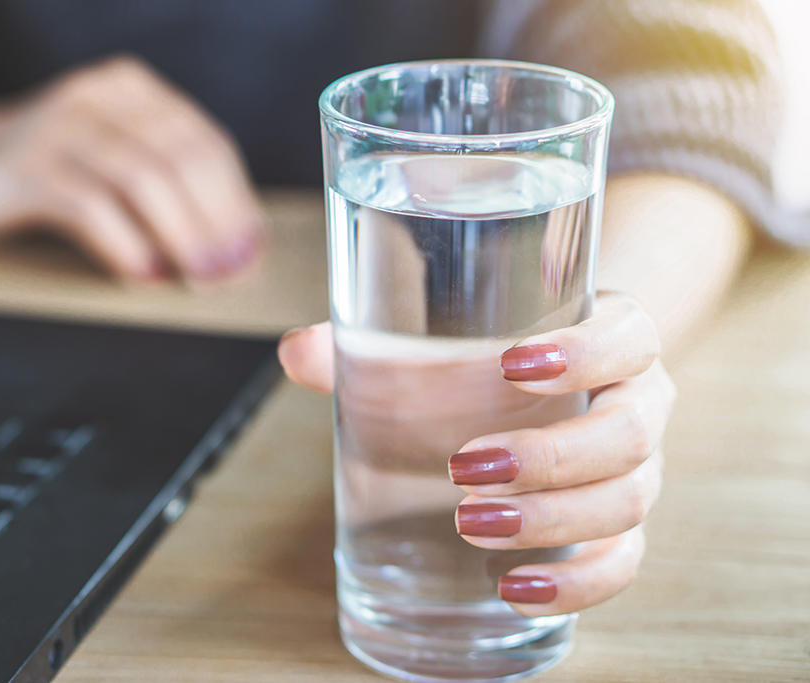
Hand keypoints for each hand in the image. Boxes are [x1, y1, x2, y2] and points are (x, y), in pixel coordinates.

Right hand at [0, 56, 263, 282]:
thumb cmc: (45, 169)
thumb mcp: (112, 158)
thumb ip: (164, 181)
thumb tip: (229, 242)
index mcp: (131, 90)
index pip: (206, 141)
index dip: (237, 200)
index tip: (252, 248)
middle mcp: (99, 98)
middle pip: (180, 159)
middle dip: (215, 223)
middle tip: (230, 271)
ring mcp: (60, 127)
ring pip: (142, 179)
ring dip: (180, 237)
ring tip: (199, 278)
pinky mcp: (27, 167)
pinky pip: (90, 207)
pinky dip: (127, 246)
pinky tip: (147, 275)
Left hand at [278, 292, 675, 615]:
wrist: (561, 381)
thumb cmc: (503, 355)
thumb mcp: (459, 335)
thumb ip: (376, 340)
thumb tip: (295, 351)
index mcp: (614, 338)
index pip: (629, 334)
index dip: (585, 351)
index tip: (512, 364)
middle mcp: (639, 401)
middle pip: (628, 433)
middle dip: (547, 457)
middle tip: (464, 468)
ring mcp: (639, 468)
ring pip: (627, 501)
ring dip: (552, 521)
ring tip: (471, 525)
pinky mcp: (622, 524)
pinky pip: (622, 562)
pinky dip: (575, 583)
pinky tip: (513, 587)